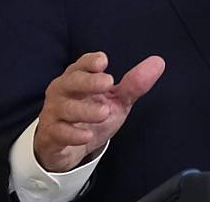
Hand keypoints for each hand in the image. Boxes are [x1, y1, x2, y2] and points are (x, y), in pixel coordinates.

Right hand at [33, 52, 164, 172]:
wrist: (67, 148)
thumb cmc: (90, 115)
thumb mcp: (116, 100)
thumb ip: (134, 84)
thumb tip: (158, 62)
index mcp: (78, 78)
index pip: (81, 65)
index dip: (90, 62)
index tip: (103, 61)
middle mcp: (63, 92)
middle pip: (71, 81)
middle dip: (88, 81)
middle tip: (108, 82)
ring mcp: (54, 113)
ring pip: (65, 108)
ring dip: (85, 110)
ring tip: (104, 112)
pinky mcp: (51, 135)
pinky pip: (59, 132)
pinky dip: (73, 134)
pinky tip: (86, 135)